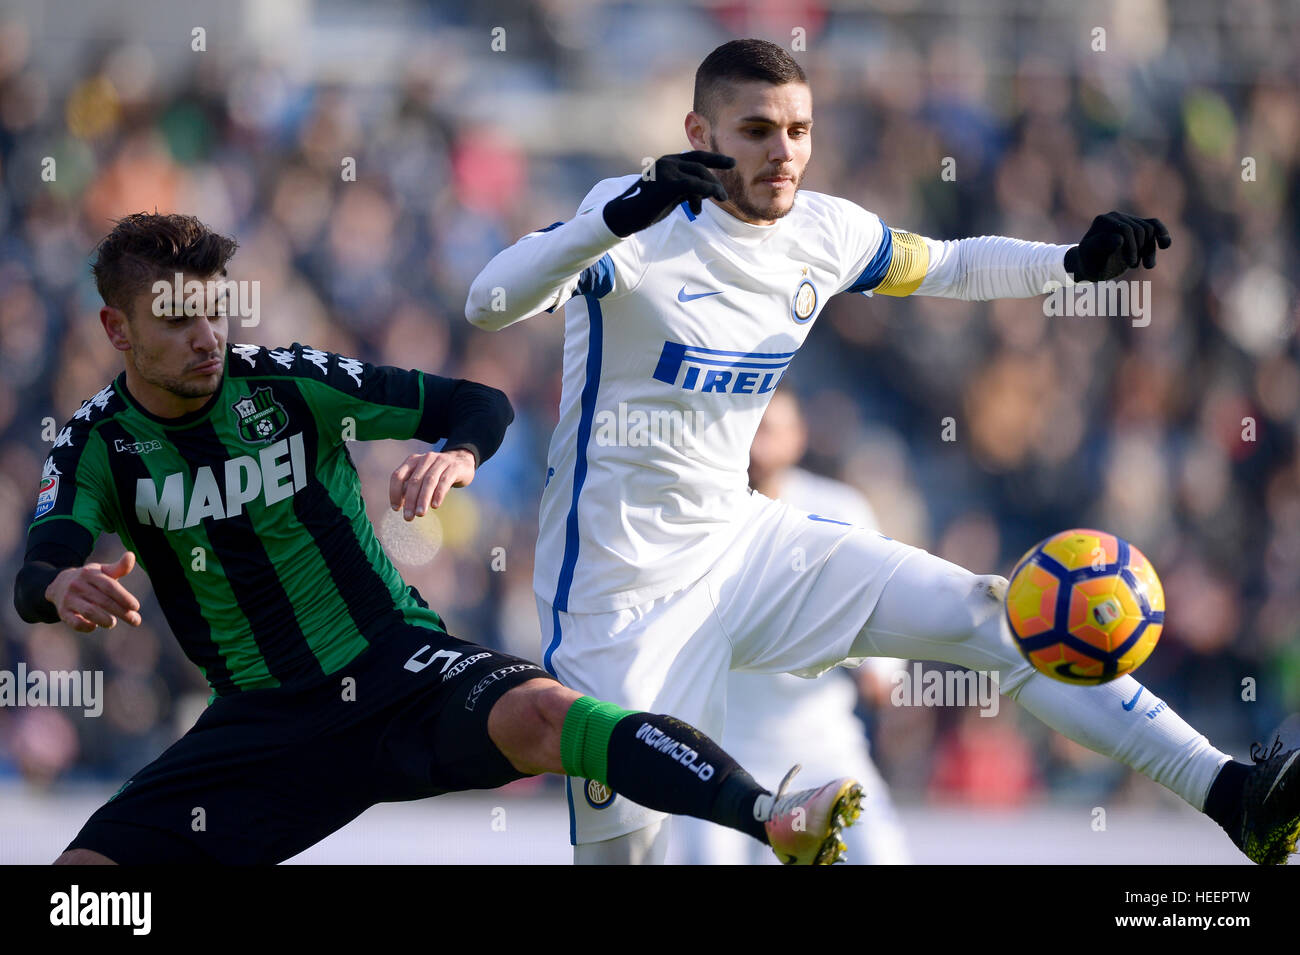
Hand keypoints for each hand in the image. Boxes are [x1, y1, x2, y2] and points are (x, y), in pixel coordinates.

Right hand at [45, 552, 141, 631]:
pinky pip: (75, 622)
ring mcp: (69, 599)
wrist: (59, 584)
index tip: (136, 607)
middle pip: (103, 601)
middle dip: (122, 612)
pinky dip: (86, 626)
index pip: (109, 586)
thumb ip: (119, 567)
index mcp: (90, 574)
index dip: (124, 597)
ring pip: (89, 612)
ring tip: (114, 623)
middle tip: (135, 620)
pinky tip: (94, 626)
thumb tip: (131, 555)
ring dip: (105, 620)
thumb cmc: (90, 579)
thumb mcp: (103, 571)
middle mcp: (78, 585)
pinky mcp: (63, 612)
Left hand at [389, 448, 475, 519]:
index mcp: (413, 460)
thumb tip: (399, 505)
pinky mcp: (454, 467)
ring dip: (423, 499)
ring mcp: (441, 461)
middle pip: (414, 481)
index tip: (396, 508)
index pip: (398, 476)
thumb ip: (411, 487)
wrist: (462, 462)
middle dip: (410, 500)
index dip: (394, 493)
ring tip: (420, 514)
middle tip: (408, 517)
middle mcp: (425, 458)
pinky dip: (438, 494)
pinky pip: (444, 481)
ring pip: (429, 481)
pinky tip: (435, 506)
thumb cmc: (438, 474)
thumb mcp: (422, 477)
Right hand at [602, 151, 734, 236]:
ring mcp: (667, 171)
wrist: (625, 215)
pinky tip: (708, 201)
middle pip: (701, 167)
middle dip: (715, 182)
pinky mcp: (668, 184)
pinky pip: (694, 185)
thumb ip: (686, 189)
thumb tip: (704, 194)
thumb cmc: (646, 207)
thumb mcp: (669, 194)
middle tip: (723, 197)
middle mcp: (668, 162)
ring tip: (716, 202)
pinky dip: (705, 192)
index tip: (732, 163)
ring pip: (700, 176)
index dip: (716, 159)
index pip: (696, 156)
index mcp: (668, 162)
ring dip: (712, 190)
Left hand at [1065, 212, 1171, 281]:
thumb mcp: (1091, 258)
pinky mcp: (1136, 225)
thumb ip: (1102, 246)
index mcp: (1102, 221)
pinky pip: (1154, 224)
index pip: (1126, 230)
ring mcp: (1126, 219)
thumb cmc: (1090, 263)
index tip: (1131, 265)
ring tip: (1148, 266)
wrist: (1091, 265)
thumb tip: (1119, 238)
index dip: (1132, 248)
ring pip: (1149, 230)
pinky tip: (1165, 245)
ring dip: (1150, 249)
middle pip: (1140, 230)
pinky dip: (1161, 233)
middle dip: (1141, 250)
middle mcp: (1115, 216)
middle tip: (1134, 267)